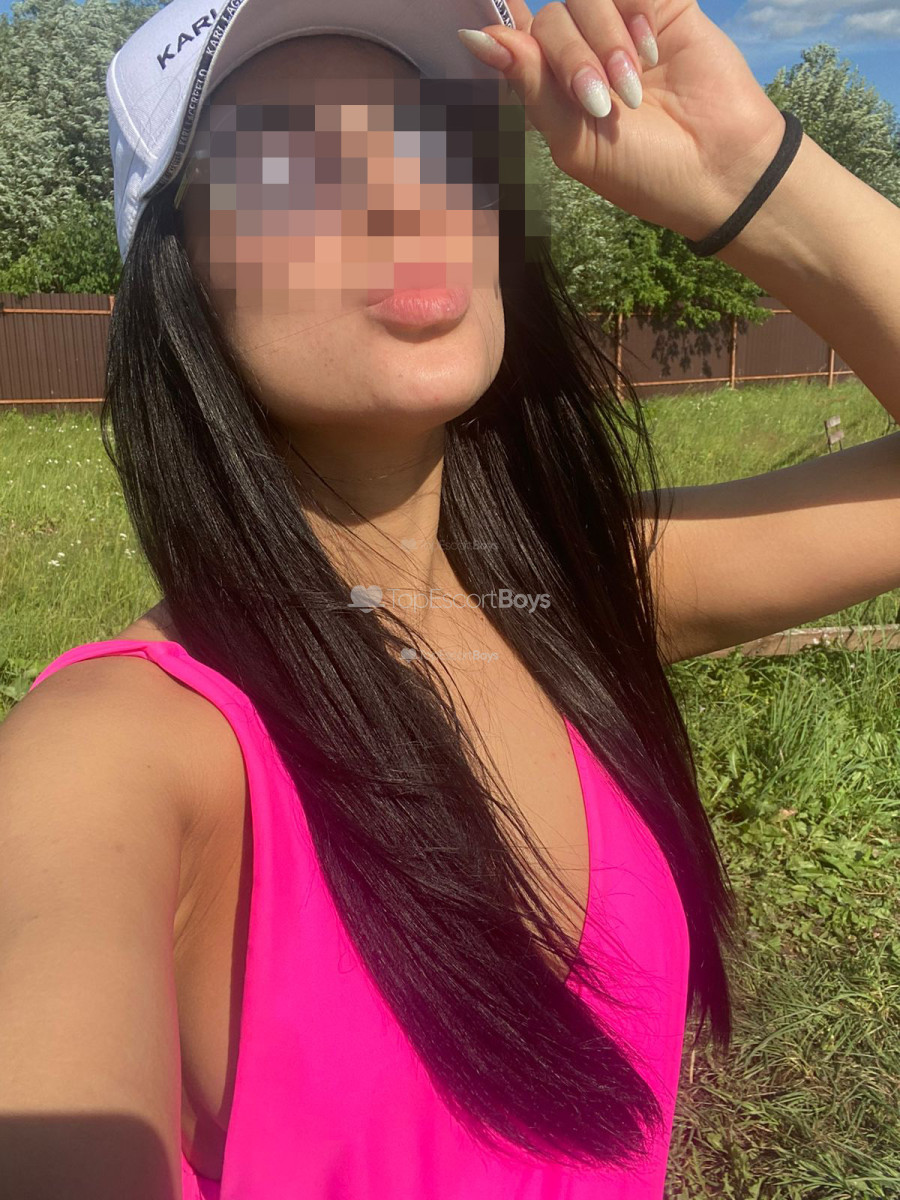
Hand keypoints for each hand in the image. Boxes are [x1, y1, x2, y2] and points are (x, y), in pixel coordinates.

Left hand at [458, 0, 789, 242]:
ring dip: (605, 41)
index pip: (517, 38)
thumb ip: (530, 83)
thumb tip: (475, 36)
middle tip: (601, 103)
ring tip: (632, 88)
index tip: (483, 17)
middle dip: (572, 59)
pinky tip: (650, 53)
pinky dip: (633, 16)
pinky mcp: (664, 8)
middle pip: (552, 19)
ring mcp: (624, 27)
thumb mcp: (574, 140)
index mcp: (555, 89)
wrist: (718, 169)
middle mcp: (585, 53)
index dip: (506, 25)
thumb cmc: (643, 171)